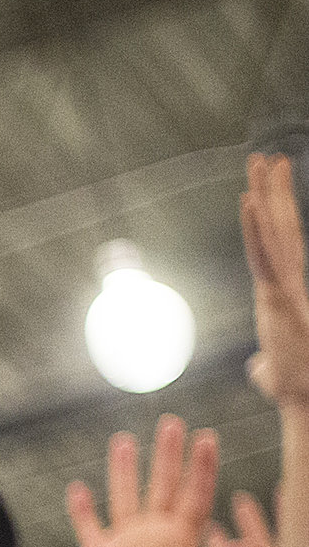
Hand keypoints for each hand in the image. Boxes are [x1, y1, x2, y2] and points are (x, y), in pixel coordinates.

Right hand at [65, 414, 261, 546]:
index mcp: (181, 542)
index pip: (194, 496)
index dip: (202, 468)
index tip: (207, 438)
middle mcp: (155, 537)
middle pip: (163, 486)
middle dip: (168, 456)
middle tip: (171, 423)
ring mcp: (126, 545)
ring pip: (126, 497)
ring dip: (125, 471)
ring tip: (124, 441)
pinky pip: (89, 526)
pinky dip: (83, 509)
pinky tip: (78, 489)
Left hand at [243, 152, 308, 411]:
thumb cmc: (297, 388)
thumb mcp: (274, 372)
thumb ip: (265, 364)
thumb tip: (258, 367)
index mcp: (281, 294)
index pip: (274, 247)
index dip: (270, 217)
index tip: (261, 191)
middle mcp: (285, 284)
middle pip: (278, 228)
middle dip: (273, 192)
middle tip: (266, 158)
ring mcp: (286, 286)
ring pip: (274, 232)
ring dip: (267, 195)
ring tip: (263, 162)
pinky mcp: (284, 296)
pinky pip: (267, 254)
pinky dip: (257, 227)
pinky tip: (249, 200)